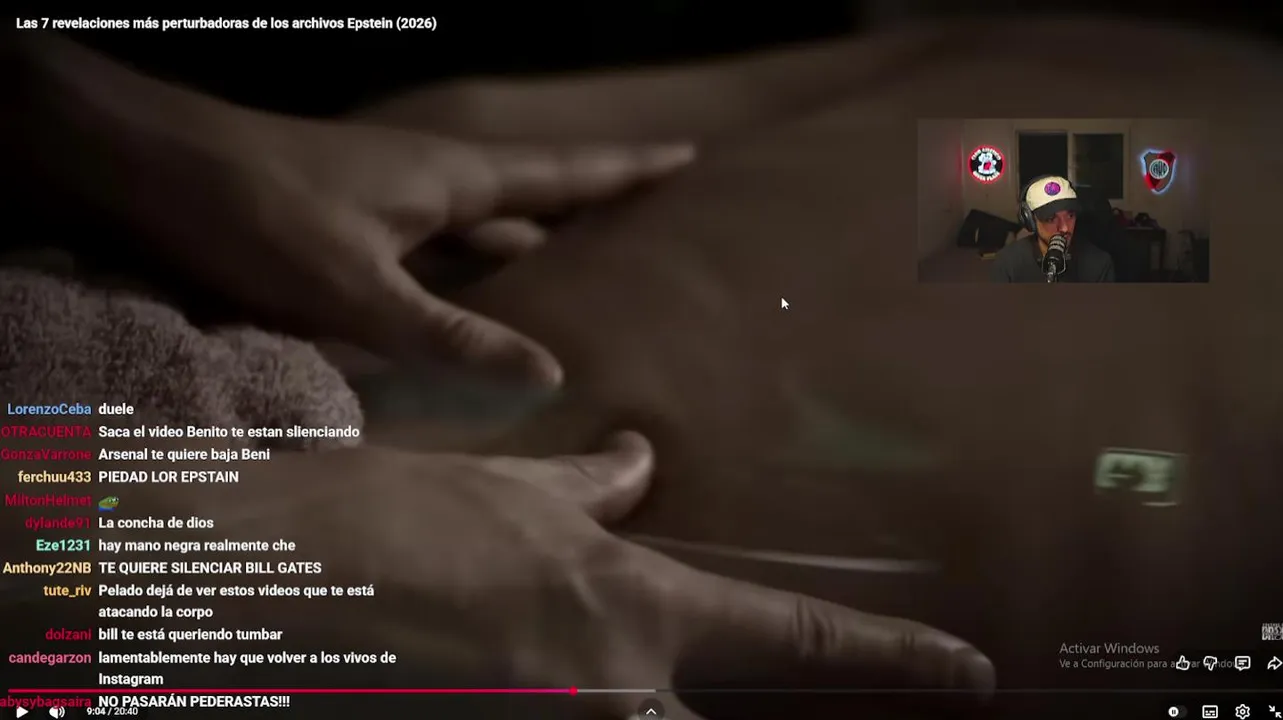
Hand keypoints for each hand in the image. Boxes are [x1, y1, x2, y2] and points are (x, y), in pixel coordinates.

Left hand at [123, 108, 692, 384]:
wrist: (150, 170)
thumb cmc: (257, 214)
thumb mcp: (357, 289)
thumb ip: (450, 336)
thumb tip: (550, 371)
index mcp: (450, 180)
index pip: (562, 172)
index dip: (626, 168)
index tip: (687, 159)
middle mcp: (430, 184)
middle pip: (530, 201)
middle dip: (586, 217)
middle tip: (644, 241)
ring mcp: (389, 204)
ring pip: (479, 233)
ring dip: (525, 255)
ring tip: (575, 287)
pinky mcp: (351, 230)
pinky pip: (434, 257)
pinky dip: (465, 283)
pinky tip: (471, 317)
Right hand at [202, 432, 993, 718]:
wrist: (266, 575)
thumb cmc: (386, 514)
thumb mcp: (502, 487)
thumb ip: (590, 488)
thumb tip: (640, 460)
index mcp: (628, 609)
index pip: (795, 639)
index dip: (896, 657)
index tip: (972, 672)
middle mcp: (607, 692)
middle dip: (749, 713)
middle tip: (748, 672)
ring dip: (660, 702)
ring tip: (594, 647)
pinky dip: (572, 704)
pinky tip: (528, 661)